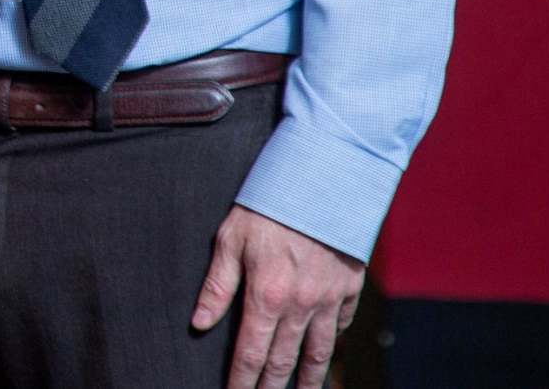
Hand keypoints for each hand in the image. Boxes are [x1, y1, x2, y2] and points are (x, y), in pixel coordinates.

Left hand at [192, 204, 364, 388]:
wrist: (322, 180)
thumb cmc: (268, 205)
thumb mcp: (230, 239)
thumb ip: (217, 286)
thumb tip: (199, 323)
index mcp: (267, 296)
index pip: (251, 353)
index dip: (241, 380)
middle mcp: (301, 306)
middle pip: (285, 361)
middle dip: (273, 387)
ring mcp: (329, 300)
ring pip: (319, 352)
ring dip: (309, 379)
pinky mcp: (349, 289)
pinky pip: (340, 326)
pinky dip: (331, 341)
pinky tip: (323, 351)